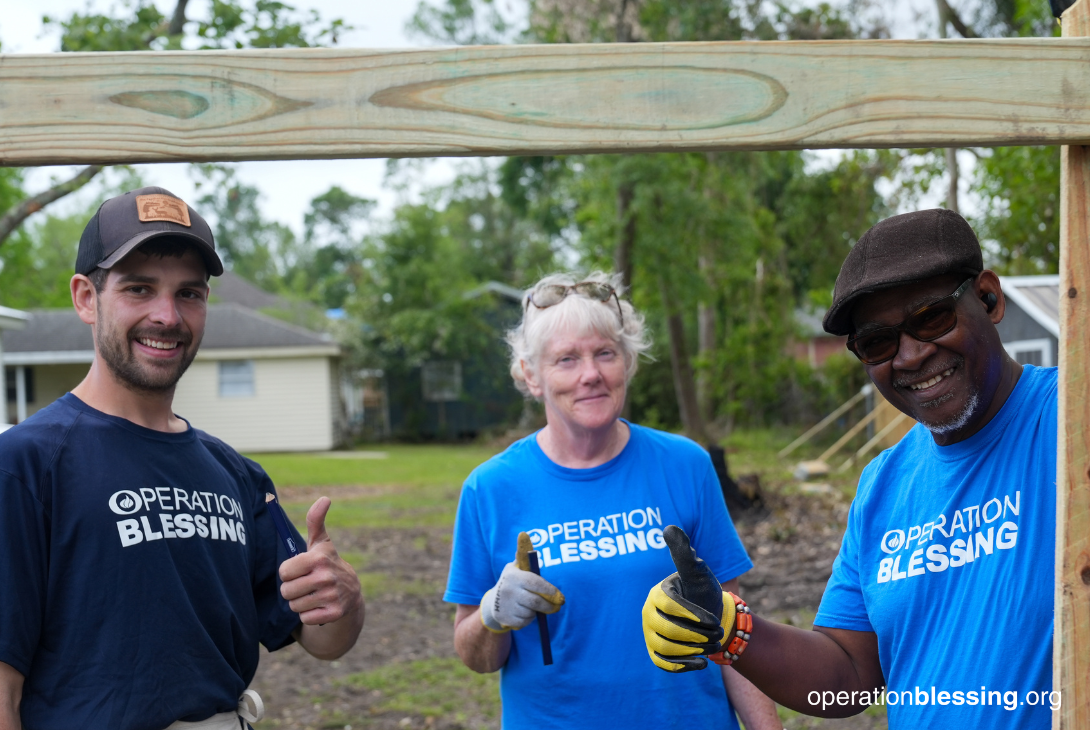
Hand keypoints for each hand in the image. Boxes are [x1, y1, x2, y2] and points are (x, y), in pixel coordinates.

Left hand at [279, 497, 362, 625]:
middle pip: (286, 591)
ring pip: (294, 606)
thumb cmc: (326, 564)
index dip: (288, 572)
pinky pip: (305, 618)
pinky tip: (319, 606)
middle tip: (305, 585)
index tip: (299, 570)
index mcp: (319, 558)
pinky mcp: (334, 613)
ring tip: (312, 595)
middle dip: (292, 590)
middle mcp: (326, 577)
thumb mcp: (321, 543)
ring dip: (300, 603)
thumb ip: (316, 521)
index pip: (284, 572)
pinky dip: (309, 615)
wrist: (351, 593)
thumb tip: (325, 498)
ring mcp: (332, 596)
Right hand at [479, 532, 564, 632]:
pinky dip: (529, 619)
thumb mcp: (516, 567)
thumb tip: (523, 534)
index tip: (560, 597)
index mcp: (513, 575)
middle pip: (536, 602)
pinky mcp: (506, 619)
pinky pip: (526, 622)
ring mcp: (505, 606)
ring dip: (537, 612)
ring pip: (532, 613)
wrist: (494, 603)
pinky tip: (524, 612)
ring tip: (533, 606)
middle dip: (549, 605)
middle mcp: (507, 590)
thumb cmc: (513, 581)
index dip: (550, 591)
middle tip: (557, 606)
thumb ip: (523, 555)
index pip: (535, 583)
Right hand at [642, 525, 734, 671]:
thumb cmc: (704, 592)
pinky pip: (664, 663)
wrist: (711, 617)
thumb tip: (669, 527)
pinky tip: (702, 662)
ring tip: (713, 644)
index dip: (691, 615)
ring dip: (695, 649)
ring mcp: (650, 634)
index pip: (668, 606)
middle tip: (717, 634)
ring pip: (667, 648)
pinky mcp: (656, 653)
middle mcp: (648, 614)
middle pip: (667, 630)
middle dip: (696, 635)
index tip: (713, 621)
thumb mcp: (697, 572)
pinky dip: (684, 666)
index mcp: (657, 593)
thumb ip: (684, 553)